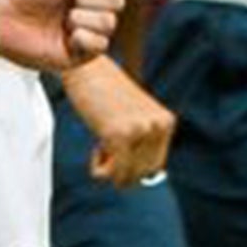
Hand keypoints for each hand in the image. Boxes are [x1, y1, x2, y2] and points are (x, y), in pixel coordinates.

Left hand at [0, 0, 136, 71]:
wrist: (2, 16)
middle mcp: (95, 10)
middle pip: (118, 2)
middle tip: (65, 0)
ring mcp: (90, 32)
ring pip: (109, 23)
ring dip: (81, 17)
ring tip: (61, 19)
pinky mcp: (82, 54)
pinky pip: (101, 45)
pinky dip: (82, 37)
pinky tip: (65, 36)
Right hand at [63, 56, 175, 186]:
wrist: (80, 64)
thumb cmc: (98, 90)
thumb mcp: (128, 114)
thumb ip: (139, 139)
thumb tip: (132, 181)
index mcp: (165, 121)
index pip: (154, 167)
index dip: (130, 167)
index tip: (111, 149)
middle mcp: (158, 126)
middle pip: (143, 175)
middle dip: (119, 170)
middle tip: (102, 148)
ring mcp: (140, 130)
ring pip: (128, 176)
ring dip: (108, 170)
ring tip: (98, 145)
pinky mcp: (118, 134)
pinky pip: (111, 172)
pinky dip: (98, 169)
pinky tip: (95, 147)